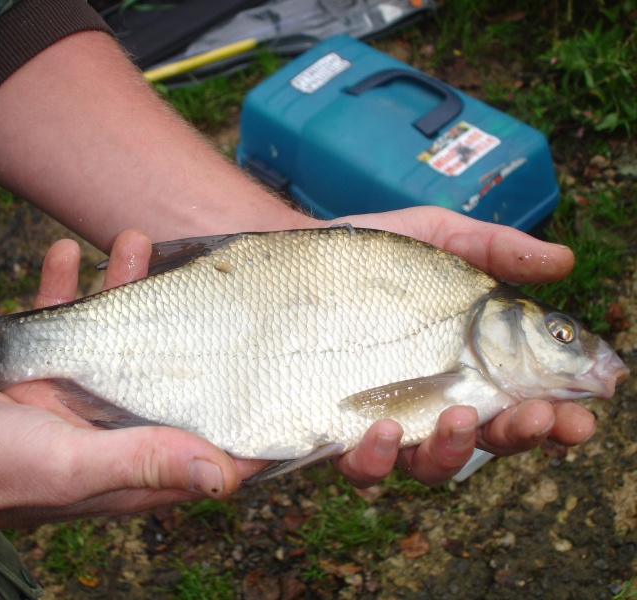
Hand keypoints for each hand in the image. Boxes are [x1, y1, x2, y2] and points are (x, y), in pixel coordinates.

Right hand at [0, 234, 263, 544]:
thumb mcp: (73, 468)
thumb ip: (147, 463)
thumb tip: (225, 477)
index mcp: (140, 462)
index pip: (215, 444)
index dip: (253, 415)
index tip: (284, 372)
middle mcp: (121, 431)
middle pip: (175, 375)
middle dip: (192, 325)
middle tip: (205, 274)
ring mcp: (83, 401)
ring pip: (122, 339)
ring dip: (126, 291)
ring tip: (131, 241)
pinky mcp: (46, 378)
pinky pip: (66, 329)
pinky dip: (66, 292)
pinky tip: (63, 254)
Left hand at [329, 207, 593, 486]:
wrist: (285, 267)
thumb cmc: (368, 258)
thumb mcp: (433, 239)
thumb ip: (492, 250)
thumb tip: (564, 263)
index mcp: (465, 368)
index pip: (519, 401)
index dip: (554, 416)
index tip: (583, 412)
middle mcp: (428, 404)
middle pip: (483, 441)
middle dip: (517, 435)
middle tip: (539, 417)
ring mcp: (381, 423)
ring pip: (426, 464)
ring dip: (451, 451)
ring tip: (458, 419)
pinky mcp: (331, 433)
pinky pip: (359, 465)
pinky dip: (377, 458)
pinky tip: (382, 427)